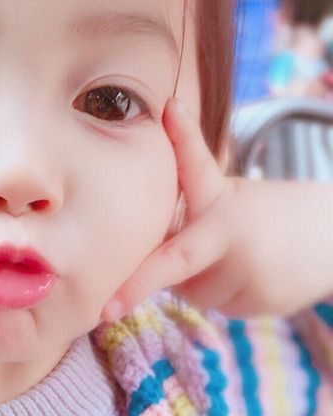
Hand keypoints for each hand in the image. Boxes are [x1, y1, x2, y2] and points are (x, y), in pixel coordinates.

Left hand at [100, 97, 332, 321]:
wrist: (329, 237)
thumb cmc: (254, 214)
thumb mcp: (224, 197)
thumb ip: (184, 204)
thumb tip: (134, 227)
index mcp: (221, 195)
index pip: (197, 163)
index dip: (182, 135)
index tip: (169, 107)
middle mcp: (233, 232)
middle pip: (177, 259)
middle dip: (137, 284)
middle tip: (106, 308)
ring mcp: (249, 271)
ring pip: (191, 289)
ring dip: (194, 279)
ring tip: (227, 254)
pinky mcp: (261, 302)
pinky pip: (215, 304)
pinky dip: (219, 292)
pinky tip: (244, 272)